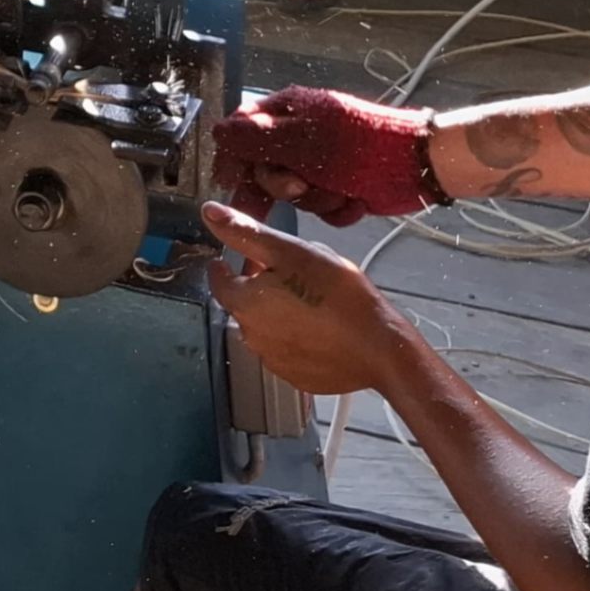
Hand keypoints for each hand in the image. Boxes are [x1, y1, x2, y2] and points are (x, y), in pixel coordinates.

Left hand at [203, 203, 414, 398]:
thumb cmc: (337, 295)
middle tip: (283, 272)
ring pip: (266, 328)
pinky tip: (319, 326)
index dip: (225, 266)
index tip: (228, 260)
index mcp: (245, 304)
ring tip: (307, 298)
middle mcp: (253, 337)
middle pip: (244, 304)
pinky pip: (287, 351)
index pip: (219, 282)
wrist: (379, 347)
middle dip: (256, 286)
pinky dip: (295, 337)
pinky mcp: (298, 377)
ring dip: (276, 312)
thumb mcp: (291, 251)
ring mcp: (275, 361)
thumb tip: (210, 213)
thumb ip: (247, 232)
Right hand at [211, 85, 440, 225]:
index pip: (242, 131)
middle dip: (282, 185)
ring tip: (338, 191)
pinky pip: (321, 206)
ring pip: (294, 193)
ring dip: (316, 199)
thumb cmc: (357, 147)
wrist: (416, 166)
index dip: (233, 158)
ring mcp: (322, 163)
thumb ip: (254, 139)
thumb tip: (215, 131)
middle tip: (299, 188)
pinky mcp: (341, 186)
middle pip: (266, 168)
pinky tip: (355, 200)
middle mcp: (301, 136)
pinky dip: (337, 208)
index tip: (230, 182)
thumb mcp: (300, 141)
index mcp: (287, 112)